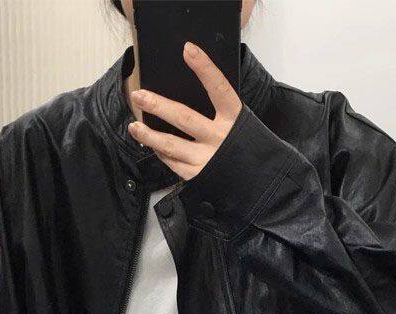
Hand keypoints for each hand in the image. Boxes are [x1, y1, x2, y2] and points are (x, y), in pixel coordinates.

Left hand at [127, 41, 242, 180]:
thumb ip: (220, 112)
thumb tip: (193, 96)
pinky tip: (152, 145)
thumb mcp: (240, 125)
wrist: (261, 182)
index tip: (188, 50)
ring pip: (171, 145)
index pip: (219, 89)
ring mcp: (208, 159)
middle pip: (184, 118)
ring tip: (134, 127)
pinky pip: (173, 163)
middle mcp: (220, 138)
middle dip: (158, 106)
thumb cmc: (245, 148)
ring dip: (149, 135)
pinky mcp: (199, 176)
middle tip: (139, 96)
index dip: (205, 68)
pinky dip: (161, 153)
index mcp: (234, 119)